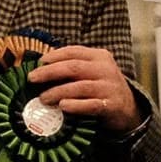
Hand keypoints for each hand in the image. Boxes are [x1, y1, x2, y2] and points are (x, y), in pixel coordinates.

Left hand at [27, 47, 141, 131]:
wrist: (128, 109)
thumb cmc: (102, 89)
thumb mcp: (92, 72)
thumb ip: (73, 68)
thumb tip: (41, 69)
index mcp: (99, 56)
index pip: (73, 52)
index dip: (53, 56)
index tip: (38, 63)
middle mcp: (105, 69)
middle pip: (73, 67)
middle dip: (49, 72)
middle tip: (33, 79)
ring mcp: (109, 87)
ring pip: (80, 86)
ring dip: (58, 92)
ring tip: (43, 98)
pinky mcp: (111, 105)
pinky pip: (91, 105)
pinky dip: (76, 105)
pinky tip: (63, 106)